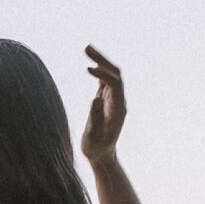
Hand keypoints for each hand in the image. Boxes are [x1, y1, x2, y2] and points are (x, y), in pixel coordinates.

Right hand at [80, 47, 126, 162]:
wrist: (101, 155)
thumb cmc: (96, 148)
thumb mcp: (93, 137)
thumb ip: (95, 119)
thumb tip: (95, 99)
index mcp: (118, 109)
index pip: (115, 84)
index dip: (103, 75)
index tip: (87, 69)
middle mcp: (118, 101)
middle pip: (115, 74)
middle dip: (102, 60)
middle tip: (86, 48)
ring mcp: (113, 99)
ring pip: (110, 74)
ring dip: (99, 61)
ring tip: (86, 48)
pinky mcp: (106, 100)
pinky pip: (104, 80)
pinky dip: (98, 69)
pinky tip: (89, 61)